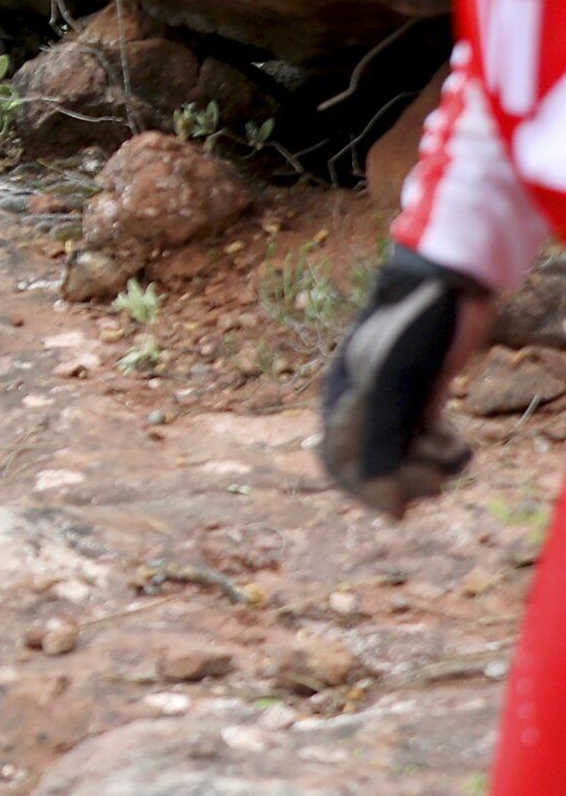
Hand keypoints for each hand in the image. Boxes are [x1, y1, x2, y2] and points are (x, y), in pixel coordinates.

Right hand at [319, 247, 498, 515]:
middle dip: (409, 482)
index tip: (400, 509)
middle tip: (437, 479)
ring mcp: (395, 401)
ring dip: (433, 467)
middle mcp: (363, 405)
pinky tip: (456, 437)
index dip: (366, 493)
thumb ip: (383, 438)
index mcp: (342, 400)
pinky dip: (446, 450)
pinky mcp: (424, 397)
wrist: (450, 286)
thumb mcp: (395, 385)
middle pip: (377, 468)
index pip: (339, 464)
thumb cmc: (413, 330)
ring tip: (453, 450)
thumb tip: (386, 500)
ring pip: (407, 458)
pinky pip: (428, 441)